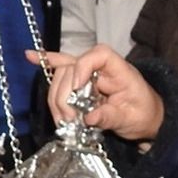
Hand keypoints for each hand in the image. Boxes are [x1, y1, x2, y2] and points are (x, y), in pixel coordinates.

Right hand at [30, 46, 163, 140]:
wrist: (146, 119)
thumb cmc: (143, 115)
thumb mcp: (132, 119)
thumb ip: (112, 117)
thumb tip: (90, 118)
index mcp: (118, 69)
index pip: (98, 55)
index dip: (82, 69)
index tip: (77, 90)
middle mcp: (99, 67)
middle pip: (71, 69)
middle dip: (65, 95)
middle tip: (70, 120)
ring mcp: (87, 74)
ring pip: (60, 77)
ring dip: (56, 99)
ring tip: (63, 121)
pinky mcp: (78, 83)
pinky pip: (60, 69)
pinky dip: (46, 63)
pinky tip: (30, 56)